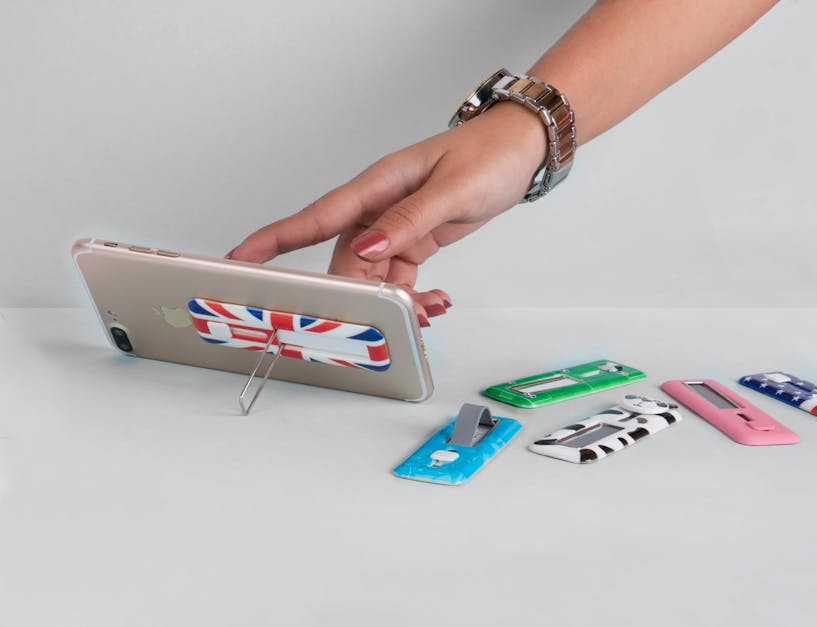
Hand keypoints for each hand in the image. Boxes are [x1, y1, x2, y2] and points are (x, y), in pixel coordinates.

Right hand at [226, 102, 545, 325]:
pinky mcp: (413, 240)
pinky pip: (398, 278)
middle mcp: (379, 207)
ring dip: (395, 302)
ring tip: (426, 312)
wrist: (521, 151)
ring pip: (373, 277)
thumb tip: (368, 247)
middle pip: (347, 262)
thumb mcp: (452, 189)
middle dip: (359, 296)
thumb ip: (409, 220)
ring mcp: (394, 225)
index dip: (276, 238)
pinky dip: (411, 296)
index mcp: (378, 185)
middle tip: (384, 321)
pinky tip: (432, 303)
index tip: (241, 257)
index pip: (317, 215)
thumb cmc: (488, 156)